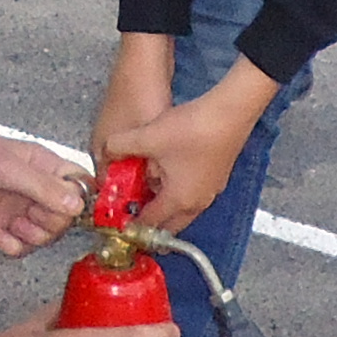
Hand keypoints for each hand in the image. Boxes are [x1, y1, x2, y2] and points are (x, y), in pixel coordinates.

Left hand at [0, 101, 86, 256]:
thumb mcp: (5, 168)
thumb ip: (42, 186)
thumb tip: (77, 205)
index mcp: (44, 165)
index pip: (81, 185)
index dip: (83, 201)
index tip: (72, 213)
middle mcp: (35, 188)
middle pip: (66, 218)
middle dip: (50, 223)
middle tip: (27, 214)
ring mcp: (17, 208)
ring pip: (45, 236)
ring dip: (30, 237)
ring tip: (9, 224)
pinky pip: (21, 246)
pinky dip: (11, 246)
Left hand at [93, 37, 275, 233]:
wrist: (231, 111)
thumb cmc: (193, 128)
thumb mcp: (147, 136)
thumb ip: (119, 146)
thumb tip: (106, 150)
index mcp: (178, 200)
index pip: (149, 224)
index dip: (131, 225)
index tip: (118, 224)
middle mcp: (197, 202)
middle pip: (168, 224)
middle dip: (149, 222)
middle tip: (131, 215)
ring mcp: (210, 191)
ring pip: (181, 208)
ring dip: (162, 204)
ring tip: (144, 188)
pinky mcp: (216, 177)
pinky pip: (191, 194)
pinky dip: (176, 191)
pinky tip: (165, 171)